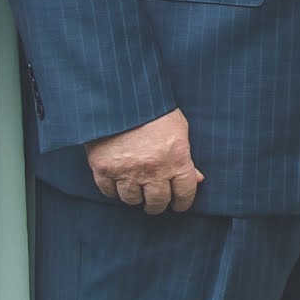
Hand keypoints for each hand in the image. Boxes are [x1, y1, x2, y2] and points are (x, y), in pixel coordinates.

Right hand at [87, 109, 202, 215]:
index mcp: (175, 159)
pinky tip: (117, 182)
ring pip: (132, 200)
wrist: (118, 95)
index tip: (178, 204)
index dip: (182, 202)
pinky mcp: (103, 168)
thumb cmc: (152, 109)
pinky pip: (109, 191)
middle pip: (157, 202)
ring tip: (135, 188)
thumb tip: (196, 179)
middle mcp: (153, 170)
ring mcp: (127, 171)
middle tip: (155, 201)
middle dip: (157, 204)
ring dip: (135, 196)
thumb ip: (186, 156)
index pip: (184, 194)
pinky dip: (113, 190)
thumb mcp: (178, 128)